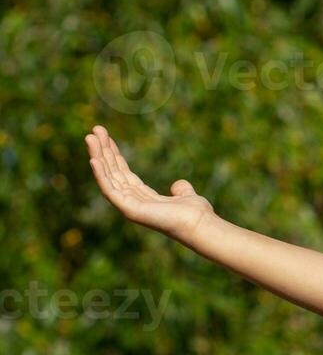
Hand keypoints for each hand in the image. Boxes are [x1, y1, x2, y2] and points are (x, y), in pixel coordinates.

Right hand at [86, 124, 215, 241]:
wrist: (200, 224)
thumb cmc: (196, 214)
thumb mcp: (186, 196)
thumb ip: (181, 189)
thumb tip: (178, 184)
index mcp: (144, 198)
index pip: (124, 173)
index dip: (114, 155)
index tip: (106, 138)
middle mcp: (133, 202)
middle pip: (113, 173)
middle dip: (103, 152)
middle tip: (95, 130)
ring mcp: (129, 207)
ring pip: (108, 177)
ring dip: (98, 157)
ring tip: (90, 137)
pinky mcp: (129, 210)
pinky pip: (109, 190)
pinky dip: (100, 175)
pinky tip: (94, 159)